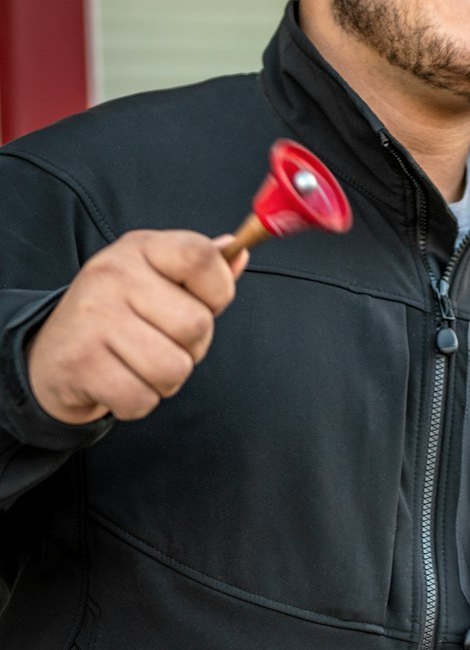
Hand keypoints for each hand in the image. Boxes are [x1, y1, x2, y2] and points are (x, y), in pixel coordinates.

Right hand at [26, 230, 246, 424]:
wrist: (51, 357)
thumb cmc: (119, 316)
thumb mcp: (156, 279)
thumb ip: (201, 271)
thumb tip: (238, 252)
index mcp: (139, 247)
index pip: (203, 257)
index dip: (219, 291)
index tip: (204, 304)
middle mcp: (113, 274)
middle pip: (198, 325)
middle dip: (192, 348)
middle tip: (160, 342)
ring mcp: (94, 318)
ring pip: (175, 368)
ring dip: (166, 380)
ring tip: (139, 364)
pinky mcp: (81, 363)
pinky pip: (144, 399)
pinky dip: (139, 402)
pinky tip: (119, 382)